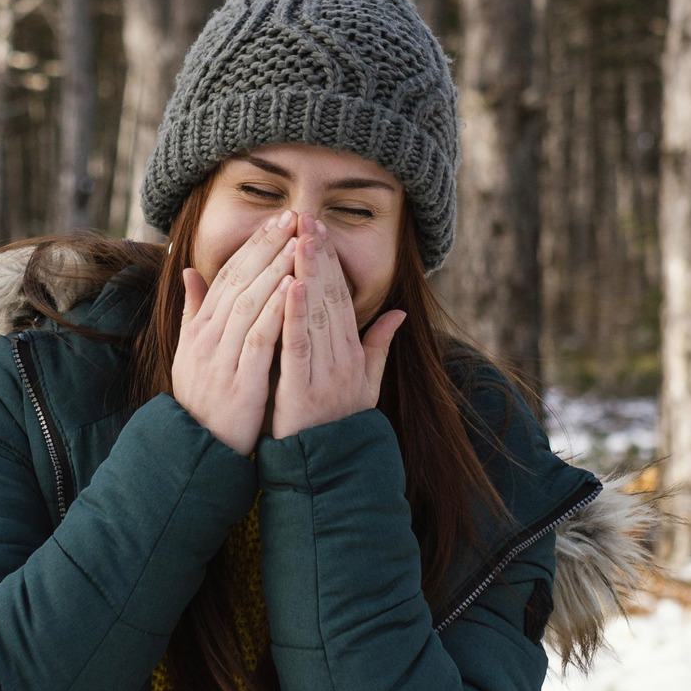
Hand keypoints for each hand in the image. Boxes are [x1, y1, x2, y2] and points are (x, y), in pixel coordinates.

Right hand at [172, 211, 298, 455]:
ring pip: (249, 304)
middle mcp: (207, 338)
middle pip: (239, 282)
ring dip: (274, 271)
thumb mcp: (192, 351)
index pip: (227, 275)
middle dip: (267, 247)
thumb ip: (193, 310)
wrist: (199, 449)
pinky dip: (275, 312)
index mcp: (199, 328)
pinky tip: (293, 289)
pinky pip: (258, 339)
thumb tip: (189, 269)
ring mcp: (221, 359)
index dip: (254, 245)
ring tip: (298, 243)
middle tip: (293, 217)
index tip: (278, 219)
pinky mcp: (240, 382)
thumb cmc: (204, 397)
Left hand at [269, 214, 404, 440]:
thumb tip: (399, 312)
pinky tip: (291, 286)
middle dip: (319, 256)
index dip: (330, 262)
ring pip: (316, 315)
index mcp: (354, 354)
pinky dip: (295, 316)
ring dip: (308, 274)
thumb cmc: (341, 425)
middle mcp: (343, 360)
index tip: (318, 230)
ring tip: (300, 239)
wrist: (330, 472)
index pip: (341, 299)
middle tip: (307, 218)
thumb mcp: (367, 385)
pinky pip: (298, 347)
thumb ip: (379, 346)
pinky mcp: (302, 392)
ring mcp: (325, 375)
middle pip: (330, 299)